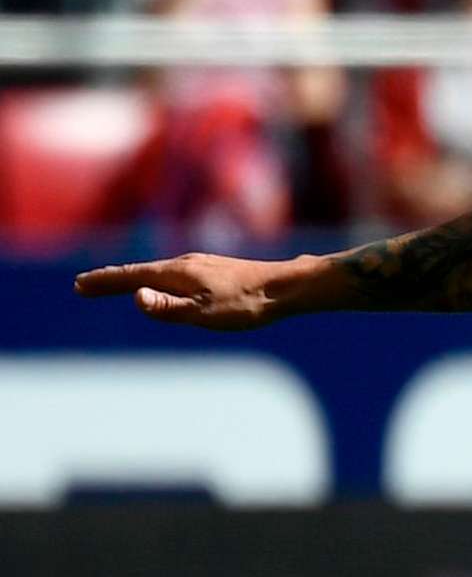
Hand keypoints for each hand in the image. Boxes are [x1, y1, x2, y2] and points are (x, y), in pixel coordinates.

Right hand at [74, 253, 302, 329]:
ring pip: (156, 272)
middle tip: (83, 286)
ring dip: (131, 278)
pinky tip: (160, 285)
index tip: (80, 285)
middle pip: (139, 272)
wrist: (286, 288)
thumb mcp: (205, 312)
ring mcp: (200, 266)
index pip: (132, 277)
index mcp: (178, 273)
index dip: (105, 282)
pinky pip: (172, 274)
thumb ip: (170, 308)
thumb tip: (137, 297)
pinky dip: (154, 278)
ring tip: (114, 285)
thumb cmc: (247, 303)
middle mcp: (186, 264)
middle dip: (110, 279)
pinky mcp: (214, 271)